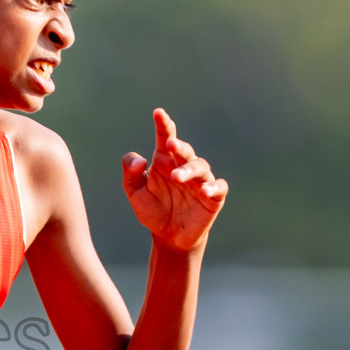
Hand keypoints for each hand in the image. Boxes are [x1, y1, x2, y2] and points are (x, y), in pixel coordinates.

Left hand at [122, 108, 227, 252]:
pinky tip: (204, 190)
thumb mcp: (134, 191)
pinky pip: (218, 187)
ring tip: (177, 177)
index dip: (163, 124)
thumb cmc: (152, 209)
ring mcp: (200, 181)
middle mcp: (184, 166)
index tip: (158, 113)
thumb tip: (141, 161)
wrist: (168, 236)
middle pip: (184, 151)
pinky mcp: (213, 197)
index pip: (165, 137)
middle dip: (179, 146)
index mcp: (164, 160)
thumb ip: (131, 172)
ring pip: (200, 167)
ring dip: (189, 170)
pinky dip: (214, 187)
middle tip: (169, 145)